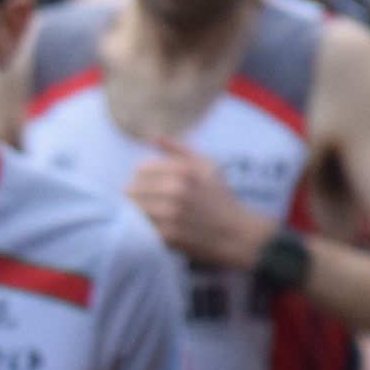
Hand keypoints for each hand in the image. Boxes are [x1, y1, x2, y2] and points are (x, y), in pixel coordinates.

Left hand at [125, 138, 277, 271]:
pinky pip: (140, 227)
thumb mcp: (206, 166)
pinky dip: (141, 228)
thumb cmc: (220, 198)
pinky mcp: (168, 235)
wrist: (237, 234)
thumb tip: (151, 134)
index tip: (151, 188)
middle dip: (136, 197)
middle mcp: (176, 189)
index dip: (143, 179)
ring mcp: (170, 213)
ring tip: (147, 216)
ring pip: (133, 209)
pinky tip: (153, 229)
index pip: (141, 170)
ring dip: (135, 213)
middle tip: (146, 205)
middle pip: (133, 189)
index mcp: (183, 169)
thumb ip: (177, 149)